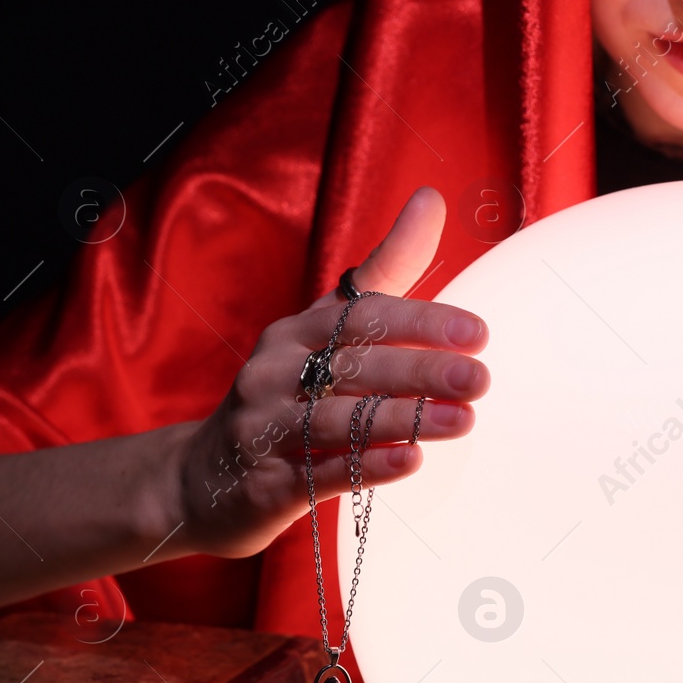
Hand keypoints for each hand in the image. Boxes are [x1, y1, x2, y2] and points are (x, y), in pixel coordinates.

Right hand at [170, 186, 490, 559]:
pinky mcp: (264, 484)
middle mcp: (273, 373)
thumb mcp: (325, 332)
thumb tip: (432, 199)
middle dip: (420, 370)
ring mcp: (263, 429)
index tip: (477, 332)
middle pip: (352, 365)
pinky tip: (410, 461)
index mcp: (294, 333)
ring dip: (403, 418)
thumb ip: (384, 273)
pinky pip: (319, 473)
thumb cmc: (284, 397)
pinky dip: (367, 466)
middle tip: (480, 377)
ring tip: (463, 420)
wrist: (203, 479)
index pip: (361, 317)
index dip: (419, 322)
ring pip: (338, 419)